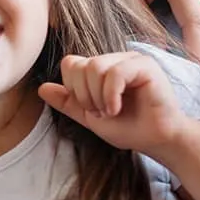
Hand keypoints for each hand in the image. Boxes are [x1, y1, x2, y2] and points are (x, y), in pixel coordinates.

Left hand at [39, 53, 193, 158]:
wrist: (157, 140)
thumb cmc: (130, 129)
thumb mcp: (91, 117)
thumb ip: (69, 102)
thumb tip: (41, 88)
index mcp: (101, 68)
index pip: (71, 63)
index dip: (74, 89)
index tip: (90, 109)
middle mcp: (115, 59)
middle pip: (80, 65)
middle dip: (85, 96)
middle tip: (102, 112)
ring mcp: (130, 59)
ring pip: (95, 67)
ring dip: (98, 97)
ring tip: (111, 111)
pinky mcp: (145, 65)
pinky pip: (114, 73)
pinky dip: (111, 95)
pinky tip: (117, 108)